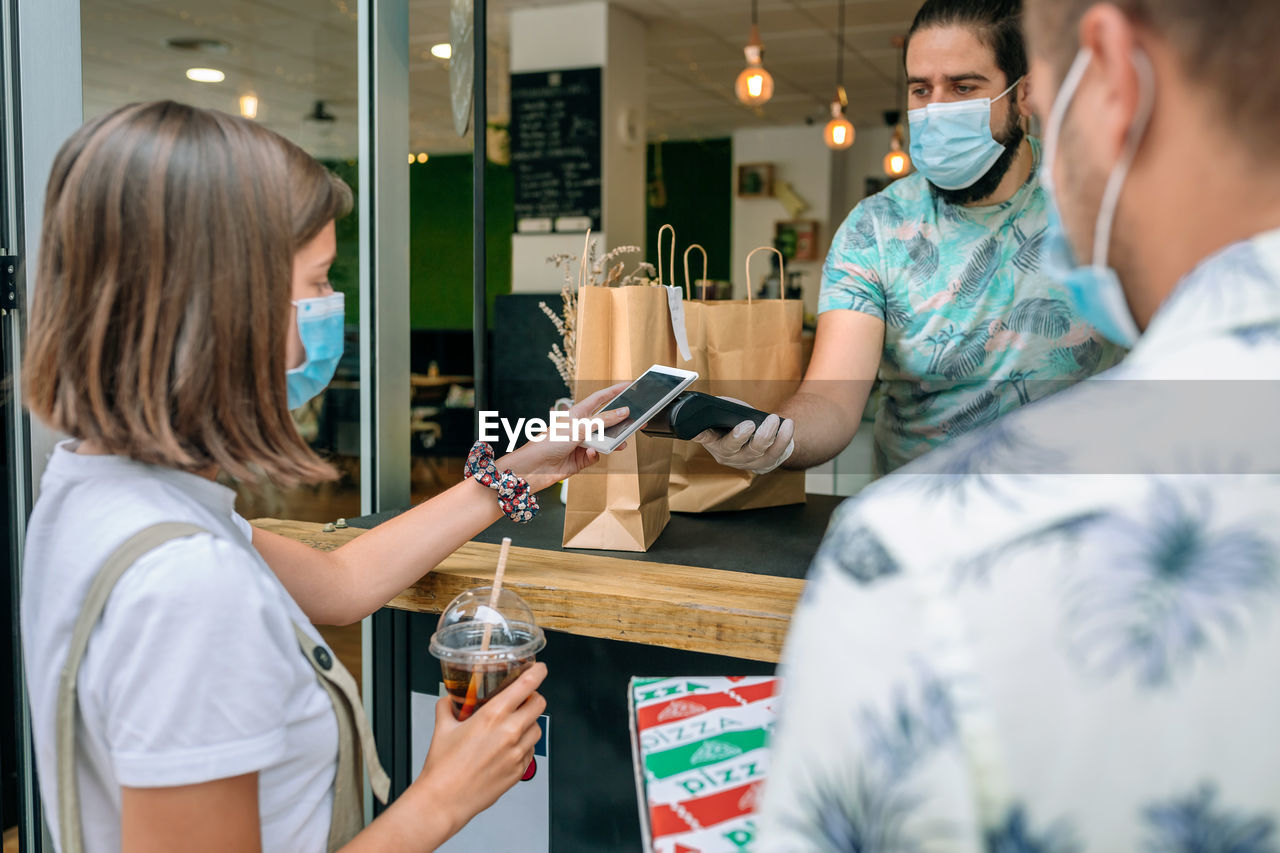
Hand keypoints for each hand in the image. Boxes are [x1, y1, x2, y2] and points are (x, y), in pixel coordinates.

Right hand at [412, 663, 547, 837]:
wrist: (444, 800)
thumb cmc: (443, 768)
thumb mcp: (443, 729)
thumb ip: (448, 708)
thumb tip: (449, 700)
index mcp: (493, 716)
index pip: (526, 685)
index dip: (537, 673)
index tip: (540, 668)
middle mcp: (510, 732)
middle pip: (539, 704)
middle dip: (534, 697)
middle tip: (524, 699)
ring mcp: (517, 753)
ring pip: (537, 728)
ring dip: (529, 723)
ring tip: (513, 725)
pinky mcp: (519, 771)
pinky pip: (531, 751)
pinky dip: (524, 745)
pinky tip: (508, 748)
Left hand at [501, 384, 629, 491]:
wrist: (533, 467)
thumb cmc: (548, 442)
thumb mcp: (579, 427)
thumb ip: (603, 421)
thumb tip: (624, 412)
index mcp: (578, 413)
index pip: (601, 398)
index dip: (615, 391)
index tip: (630, 386)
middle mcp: (581, 427)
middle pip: (606, 421)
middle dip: (621, 421)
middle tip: (637, 420)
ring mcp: (582, 443)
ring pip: (605, 440)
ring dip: (613, 442)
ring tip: (621, 442)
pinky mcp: (581, 459)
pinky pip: (597, 455)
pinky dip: (596, 455)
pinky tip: (591, 453)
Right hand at [693, 398, 794, 474]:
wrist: (754, 438)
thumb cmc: (736, 421)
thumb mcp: (725, 413)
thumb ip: (722, 410)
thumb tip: (726, 407)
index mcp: (712, 440)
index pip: (701, 436)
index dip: (698, 433)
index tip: (695, 428)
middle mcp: (726, 455)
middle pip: (732, 449)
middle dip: (740, 437)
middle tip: (749, 424)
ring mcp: (745, 462)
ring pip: (756, 452)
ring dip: (767, 435)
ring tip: (774, 419)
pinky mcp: (763, 464)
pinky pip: (775, 453)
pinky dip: (783, 438)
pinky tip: (788, 425)